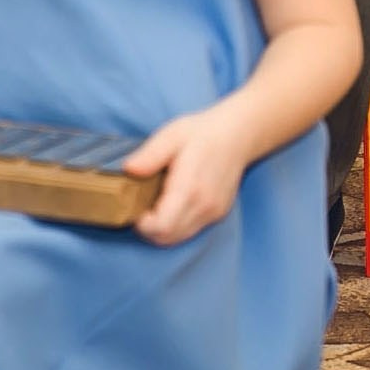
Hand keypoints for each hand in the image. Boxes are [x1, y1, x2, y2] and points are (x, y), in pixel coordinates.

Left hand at [124, 105, 253, 246]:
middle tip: (141, 207)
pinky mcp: (218, 212)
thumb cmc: (203, 132)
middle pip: (167, 237)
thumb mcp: (172, 135)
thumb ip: (150, 155)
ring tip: (156, 205)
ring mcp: (213, 211)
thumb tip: (129, 169)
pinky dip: (176, 225)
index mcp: (190, 188)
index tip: (135, 208)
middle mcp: (204, 205)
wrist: (240, 133)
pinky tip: (172, 204)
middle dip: (148, 229)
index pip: (161, 226)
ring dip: (161, 229)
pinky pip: (190, 229)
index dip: (142, 225)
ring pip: (178, 237)